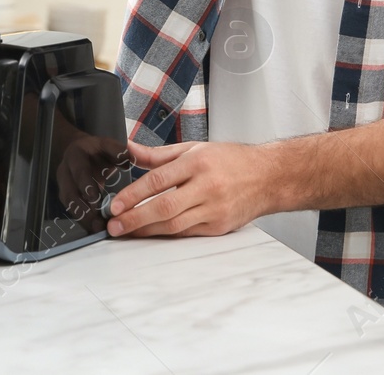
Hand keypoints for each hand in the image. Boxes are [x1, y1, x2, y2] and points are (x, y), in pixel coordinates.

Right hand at [55, 135, 132, 232]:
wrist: (80, 152)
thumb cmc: (97, 152)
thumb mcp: (107, 146)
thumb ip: (118, 151)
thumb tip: (128, 157)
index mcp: (76, 156)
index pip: (79, 170)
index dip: (85, 184)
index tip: (94, 197)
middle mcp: (66, 171)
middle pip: (70, 191)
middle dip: (83, 207)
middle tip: (96, 219)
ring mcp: (64, 184)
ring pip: (69, 203)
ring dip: (82, 216)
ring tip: (97, 227)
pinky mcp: (66, 195)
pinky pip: (71, 209)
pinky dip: (82, 219)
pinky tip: (93, 227)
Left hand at [106, 139, 278, 238]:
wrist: (269, 177)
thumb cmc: (231, 160)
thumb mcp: (194, 148)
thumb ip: (158, 154)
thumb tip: (128, 150)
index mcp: (198, 162)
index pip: (159, 180)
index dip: (134, 194)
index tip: (115, 205)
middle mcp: (207, 187)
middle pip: (165, 207)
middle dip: (135, 218)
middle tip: (114, 226)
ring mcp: (214, 209)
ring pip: (175, 225)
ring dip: (147, 230)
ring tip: (127, 232)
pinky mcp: (219, 227)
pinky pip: (187, 233)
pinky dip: (166, 234)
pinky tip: (151, 233)